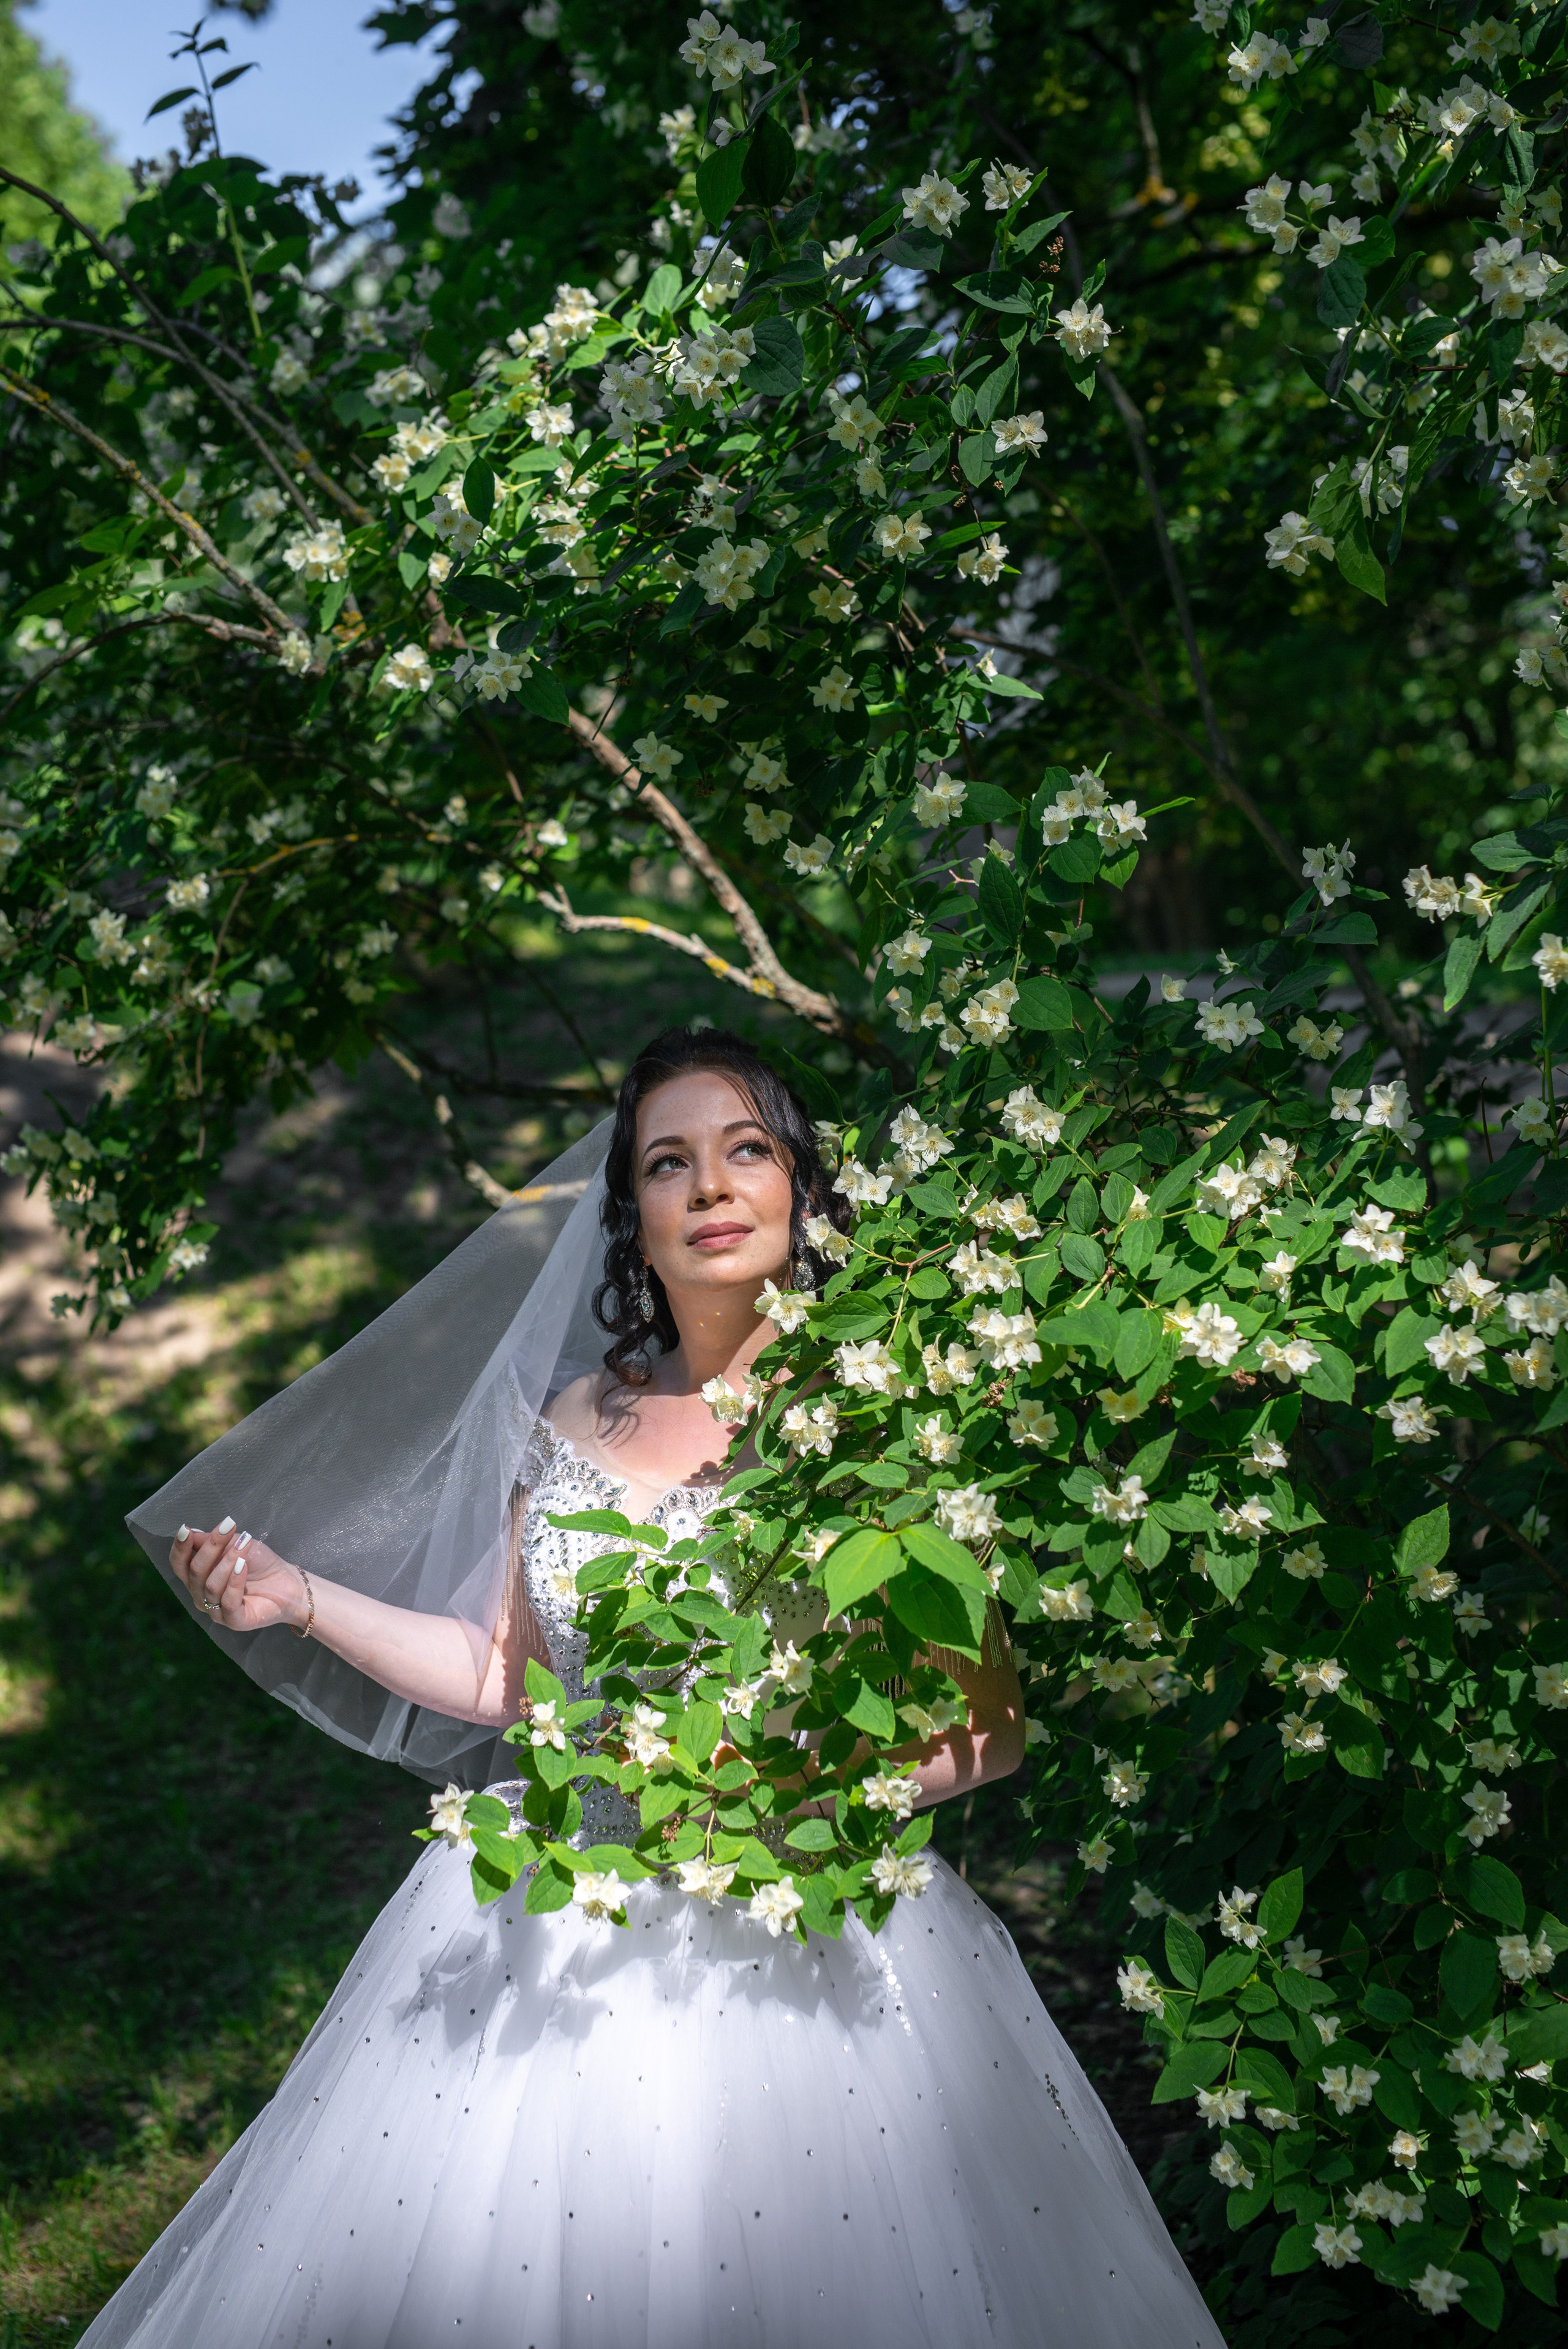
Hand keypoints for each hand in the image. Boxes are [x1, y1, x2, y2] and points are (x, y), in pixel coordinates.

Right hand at [170, 1519, 304, 1633]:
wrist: (288, 1583)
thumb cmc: (259, 1564)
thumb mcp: (236, 1545)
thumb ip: (213, 1541)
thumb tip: (191, 1532)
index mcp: (198, 1578)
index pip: (179, 1565)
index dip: (179, 1548)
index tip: (185, 1529)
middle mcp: (202, 1596)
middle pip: (195, 1571)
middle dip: (210, 1547)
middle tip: (228, 1528)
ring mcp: (217, 1612)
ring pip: (211, 1585)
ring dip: (227, 1561)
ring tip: (244, 1544)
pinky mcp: (235, 1621)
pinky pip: (228, 1602)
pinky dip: (234, 1581)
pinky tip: (242, 1565)